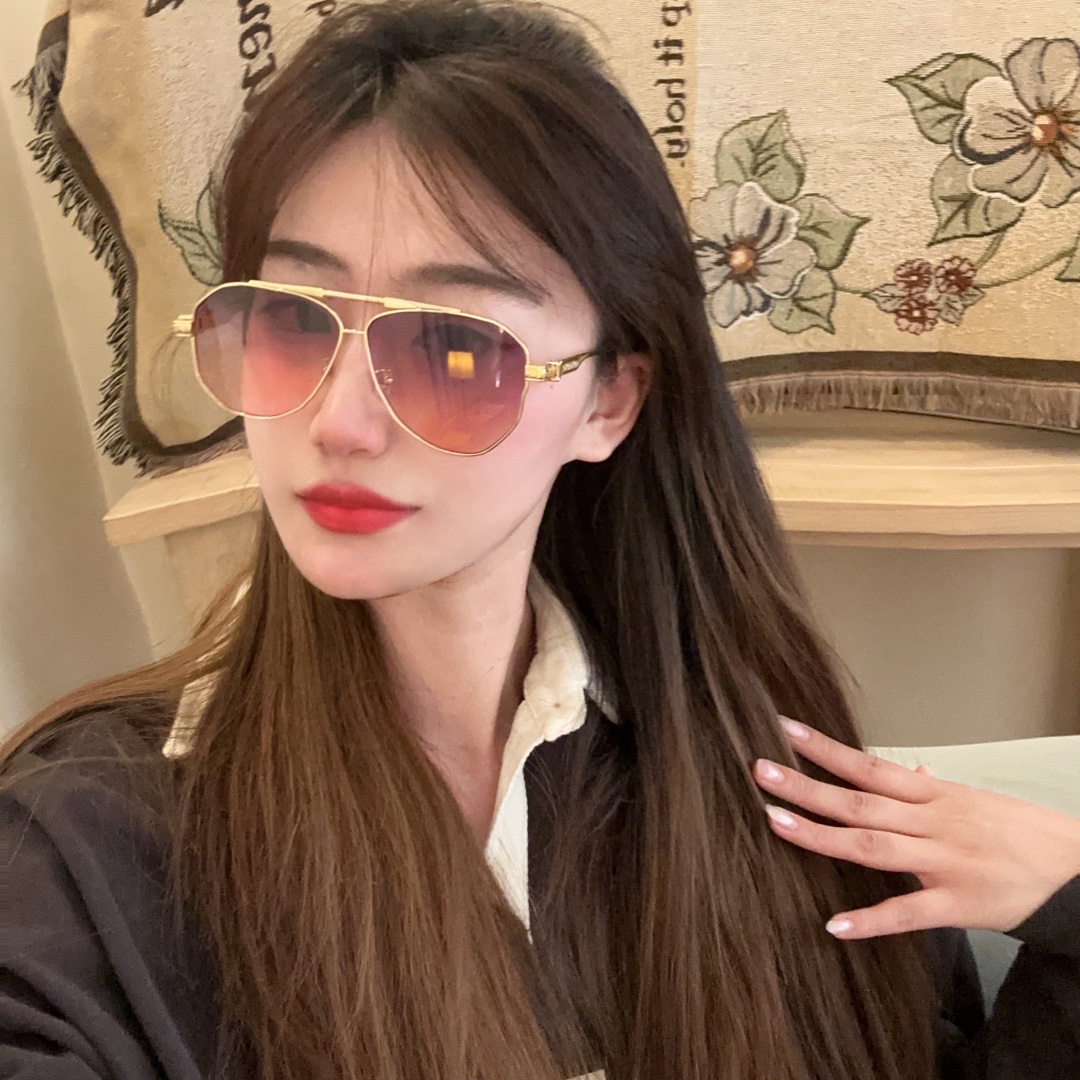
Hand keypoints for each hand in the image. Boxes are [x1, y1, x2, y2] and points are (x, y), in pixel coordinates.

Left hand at [753, 718, 1079, 939]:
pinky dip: (871, 919)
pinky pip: (908, 913)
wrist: (1077, 869)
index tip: (784, 730)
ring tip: (775, 823)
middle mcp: (932, 822)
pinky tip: (834, 925)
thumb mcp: (974, 799)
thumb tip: (909, 768)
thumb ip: (932, 788)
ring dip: (820, 836)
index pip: (869, 765)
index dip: (826, 749)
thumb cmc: (1020, 832)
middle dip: (807, 787)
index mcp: (933, 794)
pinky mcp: (958, 904)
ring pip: (873, 846)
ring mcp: (943, 862)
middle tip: (760, 771)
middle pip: (859, 801)